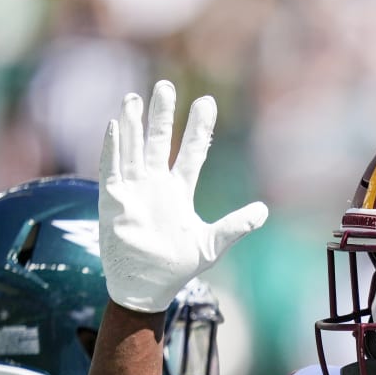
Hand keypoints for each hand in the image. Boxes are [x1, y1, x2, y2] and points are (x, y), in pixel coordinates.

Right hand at [99, 80, 268, 312]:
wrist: (147, 288)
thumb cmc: (177, 266)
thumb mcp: (212, 244)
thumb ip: (236, 226)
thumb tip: (264, 211)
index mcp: (179, 191)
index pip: (192, 152)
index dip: (199, 128)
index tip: (206, 102)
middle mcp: (155, 184)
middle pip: (159, 141)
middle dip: (162, 115)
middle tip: (165, 85)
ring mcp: (134, 190)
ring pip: (133, 149)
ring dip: (133, 124)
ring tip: (134, 98)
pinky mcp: (114, 201)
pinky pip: (112, 170)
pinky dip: (112, 149)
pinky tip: (113, 126)